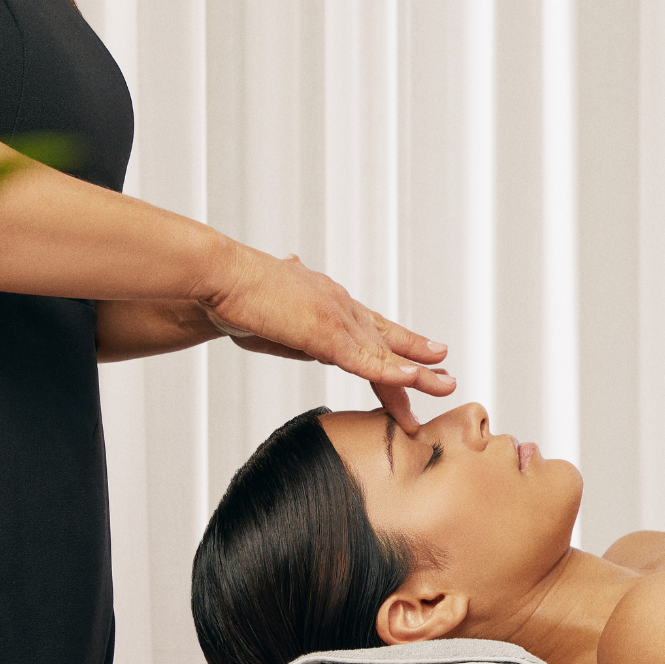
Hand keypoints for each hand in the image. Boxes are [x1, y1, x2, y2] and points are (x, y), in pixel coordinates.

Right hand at [201, 247, 453, 431]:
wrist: (219, 280)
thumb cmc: (237, 298)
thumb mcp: (274, 314)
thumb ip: (293, 314)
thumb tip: (297, 291)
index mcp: (330, 304)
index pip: (372, 330)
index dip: (398, 347)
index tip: (421, 358)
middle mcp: (341, 308)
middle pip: (387, 343)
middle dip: (417, 363)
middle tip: (445, 378)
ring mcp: (337, 320)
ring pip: (385, 354)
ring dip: (417, 373)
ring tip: (444, 383)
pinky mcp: (326, 334)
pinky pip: (366, 360)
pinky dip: (392, 372)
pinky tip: (414, 380)